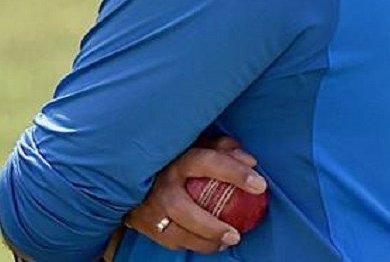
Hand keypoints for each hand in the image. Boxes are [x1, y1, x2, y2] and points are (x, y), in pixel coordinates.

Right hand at [124, 137, 266, 253]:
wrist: (129, 170)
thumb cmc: (172, 157)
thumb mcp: (196, 144)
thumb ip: (223, 149)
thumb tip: (250, 161)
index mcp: (176, 158)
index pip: (207, 162)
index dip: (235, 173)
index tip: (260, 185)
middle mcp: (160, 183)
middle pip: (184, 210)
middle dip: (212, 226)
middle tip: (236, 234)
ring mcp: (148, 205)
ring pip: (176, 232)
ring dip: (205, 242)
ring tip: (227, 241)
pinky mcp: (141, 222)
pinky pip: (169, 240)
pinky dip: (191, 244)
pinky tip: (207, 243)